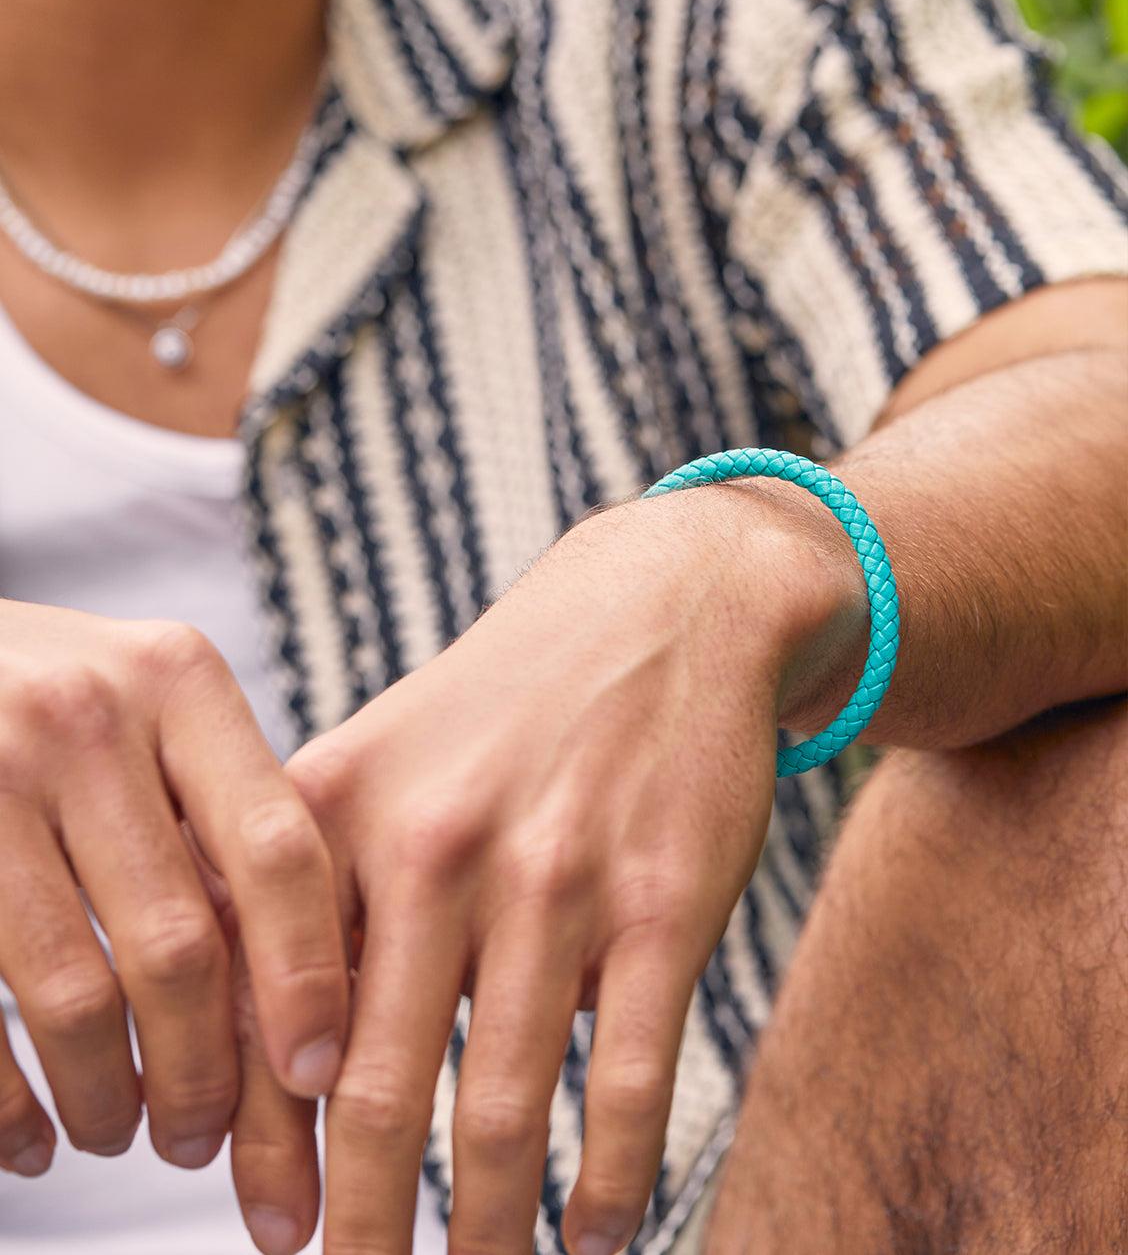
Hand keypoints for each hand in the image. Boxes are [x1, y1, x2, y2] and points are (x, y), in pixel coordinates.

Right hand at [0, 601, 348, 1184]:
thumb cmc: (65, 697)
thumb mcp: (154, 702)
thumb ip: (221, 806)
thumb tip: (309, 985)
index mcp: (178, 679)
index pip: (278, 847)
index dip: (308, 975)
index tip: (320, 1073)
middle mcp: (87, 716)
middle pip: (181, 944)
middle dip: (205, 1073)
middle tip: (203, 1137)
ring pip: (77, 996)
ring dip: (110, 1097)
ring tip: (121, 1131)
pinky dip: (7, 1105)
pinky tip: (29, 1139)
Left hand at [233, 484, 864, 1254]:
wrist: (665, 608)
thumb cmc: (505, 706)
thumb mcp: (380, 758)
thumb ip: (306, 885)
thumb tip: (249, 1054)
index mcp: (339, 812)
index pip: (267, 1017)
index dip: (259, 1147)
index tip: (265, 1226)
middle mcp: (435, 846)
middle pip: (371, 1090)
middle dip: (356, 1224)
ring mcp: (554, 878)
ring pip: (498, 1111)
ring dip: (481, 1229)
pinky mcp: (663, 901)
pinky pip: (629, 1084)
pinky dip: (611, 1184)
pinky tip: (599, 1235)